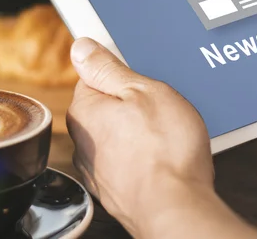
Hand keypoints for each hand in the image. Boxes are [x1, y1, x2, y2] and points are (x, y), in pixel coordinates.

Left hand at [67, 39, 256, 238]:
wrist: (175, 207)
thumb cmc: (164, 150)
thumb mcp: (143, 90)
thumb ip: (108, 68)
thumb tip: (81, 48)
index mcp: (85, 110)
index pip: (93, 77)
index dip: (122, 74)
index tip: (140, 79)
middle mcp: (83, 142)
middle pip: (106, 108)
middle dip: (131, 105)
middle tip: (160, 108)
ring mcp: (97, 169)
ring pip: (117, 137)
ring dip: (138, 134)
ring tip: (166, 136)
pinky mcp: (114, 190)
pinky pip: (127, 161)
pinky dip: (142, 158)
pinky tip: (163, 158)